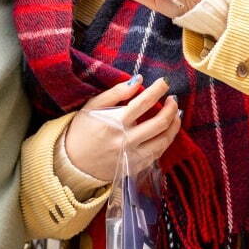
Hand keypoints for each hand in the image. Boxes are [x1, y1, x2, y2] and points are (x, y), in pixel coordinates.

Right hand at [63, 76, 181, 180]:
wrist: (72, 163)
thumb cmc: (81, 130)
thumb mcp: (92, 106)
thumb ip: (116, 92)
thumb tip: (138, 80)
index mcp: (115, 122)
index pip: (144, 102)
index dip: (158, 90)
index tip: (165, 82)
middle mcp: (126, 140)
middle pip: (159, 123)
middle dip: (172, 108)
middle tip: (173, 99)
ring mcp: (132, 156)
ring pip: (163, 141)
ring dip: (174, 126)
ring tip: (176, 114)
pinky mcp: (135, 167)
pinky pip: (157, 154)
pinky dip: (165, 141)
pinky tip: (166, 132)